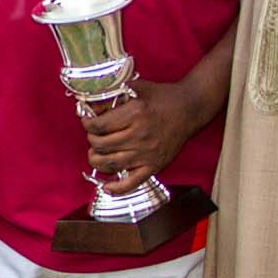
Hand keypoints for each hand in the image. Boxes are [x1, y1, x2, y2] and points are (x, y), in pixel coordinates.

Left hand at [82, 78, 201, 194]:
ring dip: (96, 159)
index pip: (98, 126)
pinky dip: (117, 188)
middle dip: (92, 139)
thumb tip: (88, 108)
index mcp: (135, 114)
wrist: (190, 108)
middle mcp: (141, 136)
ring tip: (97, 152)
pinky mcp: (155, 166)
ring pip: (110, 164)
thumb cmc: (161, 97)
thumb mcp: (135, 88)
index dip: (87, 124)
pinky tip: (107, 186)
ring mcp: (148, 153)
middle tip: (95, 135)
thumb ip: (110, 96)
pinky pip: (132, 183)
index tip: (87, 121)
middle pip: (101, 145)